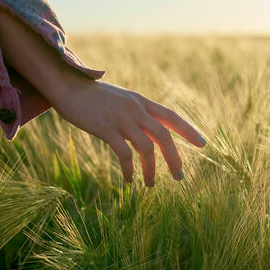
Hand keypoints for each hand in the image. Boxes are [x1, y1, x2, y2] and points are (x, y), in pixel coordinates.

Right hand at [0, 5, 204, 185]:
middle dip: (175, 158)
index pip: (171, 117)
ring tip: (151, 184)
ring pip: (146, 148)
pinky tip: (129, 180)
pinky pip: (124, 154)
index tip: (203, 144)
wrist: (66, 86)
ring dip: (151, 169)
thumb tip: (152, 135)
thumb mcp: (121, 101)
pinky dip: (129, 169)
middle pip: (163, 136)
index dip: (188, 130)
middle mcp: (135, 109)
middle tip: (179, 177)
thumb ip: (137, 115)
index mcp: (141, 102)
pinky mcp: (105, 128)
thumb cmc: (93, 97)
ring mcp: (121, 118)